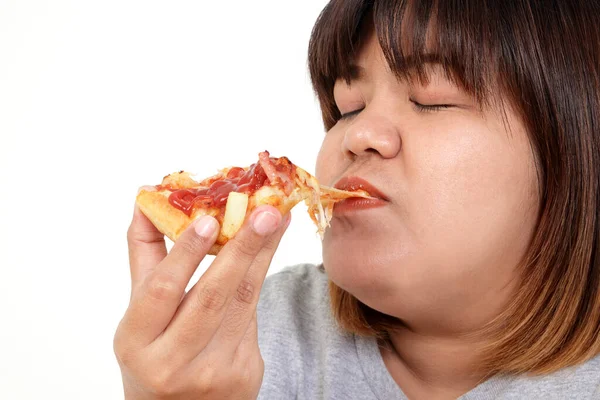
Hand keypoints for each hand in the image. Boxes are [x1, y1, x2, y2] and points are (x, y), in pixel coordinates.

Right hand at [114, 204, 289, 398]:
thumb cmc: (153, 354)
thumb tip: (145, 200)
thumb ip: (146, 258)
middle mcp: (174, 361)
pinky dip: (257, 281)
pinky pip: (253, 317)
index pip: (162, 291)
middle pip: (212, 296)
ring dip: (262, 255)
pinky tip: (264, 253)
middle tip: (266, 211)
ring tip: (276, 219)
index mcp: (138, 342)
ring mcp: (215, 371)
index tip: (209, 218)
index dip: (185, 253)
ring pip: (244, 302)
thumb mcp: (139, 315)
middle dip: (243, 249)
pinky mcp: (246, 372)